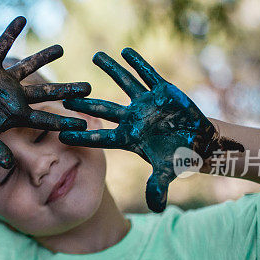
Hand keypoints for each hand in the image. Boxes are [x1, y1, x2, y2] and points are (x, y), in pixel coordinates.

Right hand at [0, 16, 90, 167]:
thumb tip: (8, 165)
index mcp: (16, 115)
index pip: (45, 119)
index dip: (64, 121)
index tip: (85, 124)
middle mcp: (14, 96)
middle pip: (47, 93)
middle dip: (68, 90)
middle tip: (90, 88)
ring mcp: (3, 80)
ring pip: (28, 66)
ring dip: (44, 57)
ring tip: (62, 48)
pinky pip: (1, 46)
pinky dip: (10, 33)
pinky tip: (22, 19)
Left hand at [59, 48, 243, 211]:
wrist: (197, 142)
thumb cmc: (177, 158)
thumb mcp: (168, 172)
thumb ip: (158, 187)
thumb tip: (156, 208)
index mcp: (129, 138)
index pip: (101, 138)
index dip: (83, 137)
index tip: (61, 135)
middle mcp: (132, 118)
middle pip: (104, 109)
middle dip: (85, 104)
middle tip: (65, 97)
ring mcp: (146, 103)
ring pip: (124, 84)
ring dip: (111, 70)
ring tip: (95, 56)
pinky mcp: (162, 91)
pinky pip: (148, 75)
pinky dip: (139, 64)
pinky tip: (125, 51)